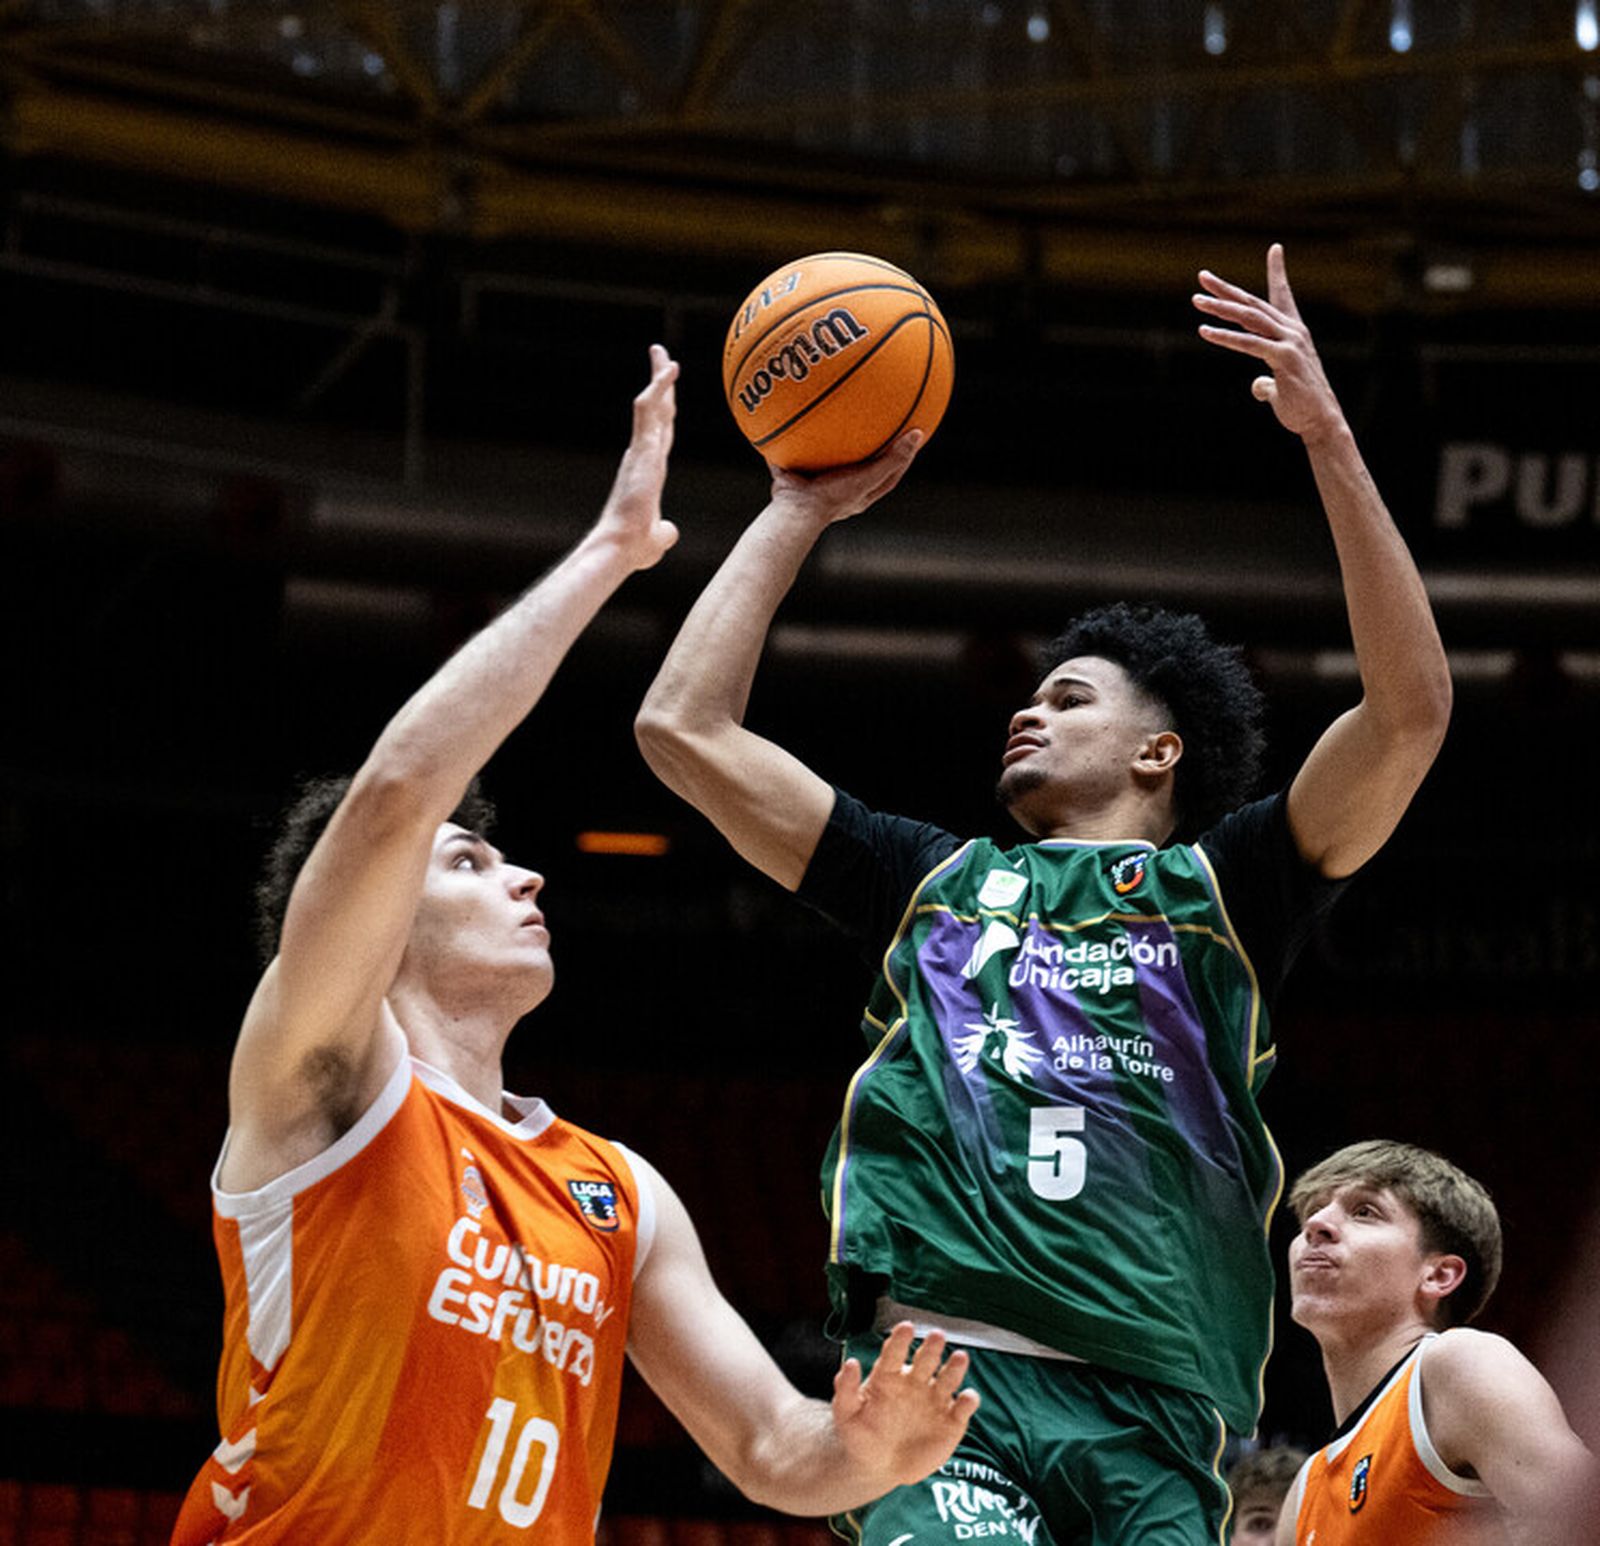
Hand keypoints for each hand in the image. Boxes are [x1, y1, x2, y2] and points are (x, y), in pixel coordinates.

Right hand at [596, 343, 680, 569]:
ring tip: (663, 352)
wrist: (622, 548)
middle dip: (660, 383)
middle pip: (656, 411)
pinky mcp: (642, 450)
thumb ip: (664, 533)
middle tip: (660, 355)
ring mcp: (642, 451)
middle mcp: (643, 455)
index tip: (667, 391)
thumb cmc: (633, 548)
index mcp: (648, 470)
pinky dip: (659, 389)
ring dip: (659, 378)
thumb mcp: (656, 540)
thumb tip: (669, 533)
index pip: (660, 432)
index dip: (665, 410)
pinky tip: (670, 370)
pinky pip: (650, 412)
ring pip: (651, 406)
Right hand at [768, 431, 922, 527]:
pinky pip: (801, 451)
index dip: (903, 458)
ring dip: (835, 442)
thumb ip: (892, 459)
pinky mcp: (797, 474)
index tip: (914, 436)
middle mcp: (841, 490)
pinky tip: (804, 415)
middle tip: (882, 425)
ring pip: (829, 460)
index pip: (889, 475)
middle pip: (863, 467)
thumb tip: (918, 434)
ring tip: (841, 417)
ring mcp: (818, 483)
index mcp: (860, 495)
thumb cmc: (832, 496)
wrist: (794, 508)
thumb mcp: (868, 477)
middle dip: (872, 449)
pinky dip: (802, 437)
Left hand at [831, 1323, 979, 1489]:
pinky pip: (962, 1408)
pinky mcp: (951, 1421)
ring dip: (955, 1367)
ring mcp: (934, 1400)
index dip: (901, 1340)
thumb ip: (846, 1388)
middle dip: (932, 1347)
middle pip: (926, 1359)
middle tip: (937, 1335)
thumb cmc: (859, 1434)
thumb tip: (850, 1362)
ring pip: (948, 1378)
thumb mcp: (846, 1413)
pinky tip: (967, 1397)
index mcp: (889, 1375)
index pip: (895, 1352)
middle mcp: (915, 1382)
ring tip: (960, 1357)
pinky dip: (968, 1401)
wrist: (877, 1467)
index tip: (906, 1327)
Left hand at [1193, 244, 1346, 443]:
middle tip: (1202, 276)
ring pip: (1249, 318)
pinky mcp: (1283, 359)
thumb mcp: (1280, 387)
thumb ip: (1267, 381)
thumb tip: (1258, 385)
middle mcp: (1292, 331)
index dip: (1277, 272)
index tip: (1275, 248)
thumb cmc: (1300, 405)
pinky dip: (1226, 337)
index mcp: (1293, 332)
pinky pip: (1249, 344)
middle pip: (1253, 303)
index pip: (1282, 296)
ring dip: (1220, 308)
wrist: (1320, 421)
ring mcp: (1289, 342)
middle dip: (1226, 289)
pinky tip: (1205, 331)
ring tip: (1196, 301)